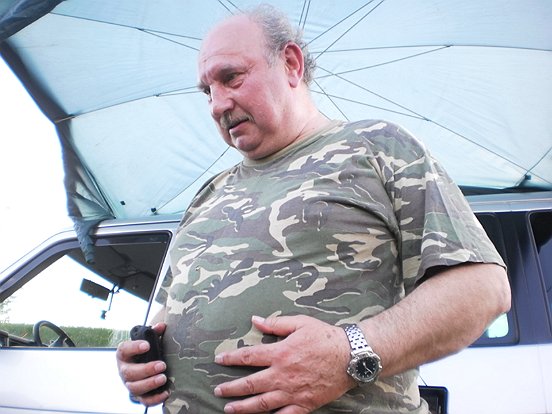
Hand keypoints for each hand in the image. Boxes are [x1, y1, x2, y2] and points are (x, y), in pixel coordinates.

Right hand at [116, 322, 168, 405]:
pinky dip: (155, 399)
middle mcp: (124, 370)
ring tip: (163, 378)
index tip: (147, 345)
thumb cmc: (144, 353)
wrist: (140, 367)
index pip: (124, 349)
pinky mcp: (139, 395)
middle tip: (162, 365)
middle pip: (129, 373)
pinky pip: (144, 400)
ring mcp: (130, 384)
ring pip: (135, 388)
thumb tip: (161, 326)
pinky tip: (166, 392)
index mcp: (124, 355)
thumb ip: (154, 333)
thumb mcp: (147, 341)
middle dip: (146, 369)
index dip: (134, 347)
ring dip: (150, 384)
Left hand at [213, 315, 354, 412]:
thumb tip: (255, 320)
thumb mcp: (300, 323)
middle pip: (250, 384)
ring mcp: (292, 392)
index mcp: (280, 353)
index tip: (219, 360)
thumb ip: (275, 323)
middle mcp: (282, 375)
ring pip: (262, 403)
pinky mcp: (304, 404)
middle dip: (231, 388)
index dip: (231, 358)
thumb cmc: (325, 337)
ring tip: (229, 409)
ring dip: (243, 407)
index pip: (248, 356)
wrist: (351, 357)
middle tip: (218, 390)